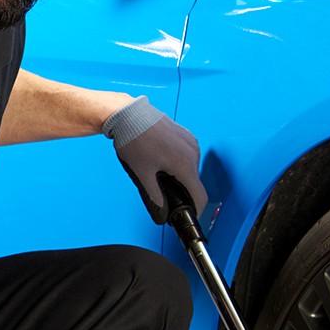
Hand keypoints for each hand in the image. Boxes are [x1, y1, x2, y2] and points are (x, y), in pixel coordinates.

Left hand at [101, 96, 206, 224]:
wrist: (128, 114)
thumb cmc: (134, 140)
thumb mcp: (143, 173)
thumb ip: (155, 195)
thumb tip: (161, 210)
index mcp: (184, 165)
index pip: (200, 195)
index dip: (196, 209)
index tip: (190, 214)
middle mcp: (193, 152)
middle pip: (195, 181)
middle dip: (184, 191)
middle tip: (165, 194)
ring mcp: (191, 142)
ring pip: (192, 167)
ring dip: (181, 175)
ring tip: (160, 174)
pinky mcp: (186, 135)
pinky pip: (189, 154)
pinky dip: (180, 162)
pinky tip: (163, 161)